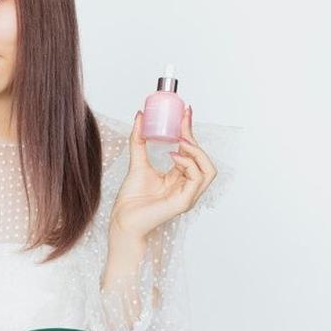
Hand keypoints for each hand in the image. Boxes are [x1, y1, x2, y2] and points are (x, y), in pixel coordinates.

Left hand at [109, 106, 216, 242]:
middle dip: (195, 138)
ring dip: (196, 152)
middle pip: (204, 159)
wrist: (122, 219)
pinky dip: (188, 164)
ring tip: (180, 142)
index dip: (190, 131)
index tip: (185, 112)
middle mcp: (188, 187)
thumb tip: (140, 116)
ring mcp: (189, 196)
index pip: (192, 153)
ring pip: (208, 170)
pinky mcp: (184, 202)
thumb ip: (139, 140)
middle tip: (181, 122)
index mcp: (180, 178)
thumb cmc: (131, 198)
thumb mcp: (137, 161)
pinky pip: (196, 178)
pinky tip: (173, 156)